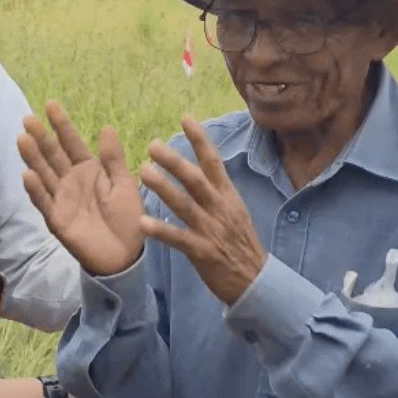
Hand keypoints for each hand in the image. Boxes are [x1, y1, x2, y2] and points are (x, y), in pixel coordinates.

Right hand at [18, 102, 144, 276]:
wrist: (126, 254)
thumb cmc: (128, 217)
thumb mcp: (124, 183)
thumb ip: (113, 158)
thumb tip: (106, 127)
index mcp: (89, 169)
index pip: (72, 142)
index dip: (62, 124)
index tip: (50, 104)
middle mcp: (71, 180)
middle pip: (53, 155)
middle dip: (41, 137)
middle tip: (28, 118)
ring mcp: (61, 199)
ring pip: (44, 174)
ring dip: (33, 158)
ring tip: (22, 139)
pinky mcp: (56, 219)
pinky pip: (44, 201)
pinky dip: (36, 189)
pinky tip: (27, 174)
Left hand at [137, 116, 267, 304]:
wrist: (255, 280)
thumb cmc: (240, 244)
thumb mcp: (235, 211)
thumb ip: (217, 191)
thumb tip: (203, 167)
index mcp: (227, 196)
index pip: (213, 161)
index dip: (199, 139)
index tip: (185, 118)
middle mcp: (219, 208)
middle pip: (196, 179)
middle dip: (175, 161)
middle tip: (154, 145)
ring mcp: (211, 230)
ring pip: (185, 204)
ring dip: (164, 187)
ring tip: (144, 172)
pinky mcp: (202, 252)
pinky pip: (179, 239)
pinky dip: (161, 230)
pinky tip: (143, 223)